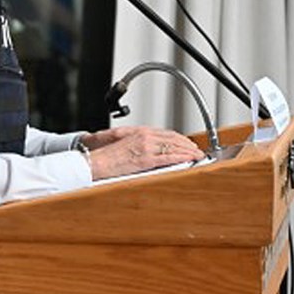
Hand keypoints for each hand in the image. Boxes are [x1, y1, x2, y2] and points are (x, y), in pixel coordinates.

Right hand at [83, 126, 204, 180]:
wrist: (96, 162)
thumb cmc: (106, 155)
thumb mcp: (124, 141)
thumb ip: (138, 141)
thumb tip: (149, 145)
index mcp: (140, 132)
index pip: (166, 133)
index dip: (180, 138)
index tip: (187, 143)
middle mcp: (145, 136)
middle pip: (173, 138)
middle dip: (188, 144)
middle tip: (197, 150)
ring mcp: (146, 147)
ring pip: (174, 147)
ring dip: (188, 151)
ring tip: (197, 156)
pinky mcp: (145, 160)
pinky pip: (168, 158)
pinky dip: (181, 158)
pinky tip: (189, 160)